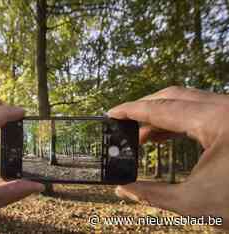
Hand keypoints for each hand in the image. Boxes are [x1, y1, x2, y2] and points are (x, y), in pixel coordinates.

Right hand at [108, 86, 228, 227]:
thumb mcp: (195, 203)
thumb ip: (151, 195)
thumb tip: (122, 190)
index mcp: (217, 121)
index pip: (161, 108)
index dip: (131, 110)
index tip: (111, 113)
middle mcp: (226, 108)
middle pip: (174, 96)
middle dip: (144, 109)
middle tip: (123, 126)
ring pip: (188, 102)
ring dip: (160, 116)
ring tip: (140, 137)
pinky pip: (200, 111)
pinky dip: (178, 122)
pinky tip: (164, 137)